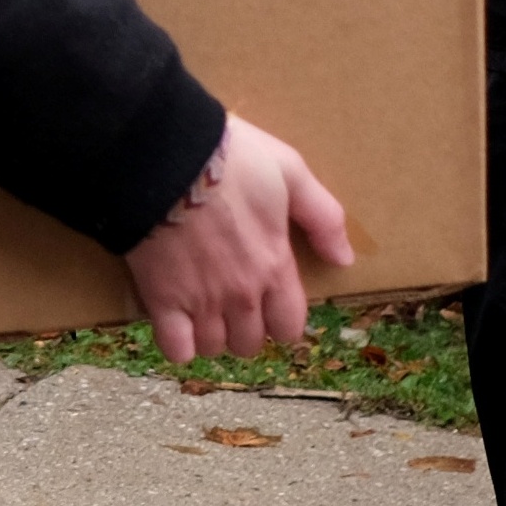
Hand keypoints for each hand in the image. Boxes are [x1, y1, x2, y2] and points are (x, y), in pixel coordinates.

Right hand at [124, 114, 354, 364]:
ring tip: (203, 311)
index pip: (289, 325)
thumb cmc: (231, 159)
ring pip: (214, 347)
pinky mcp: (161, 299)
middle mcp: (242, 294)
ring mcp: (200, 301)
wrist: (165, 156)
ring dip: (212, 335)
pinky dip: (178, 345)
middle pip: (250, 342)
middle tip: (233, 304)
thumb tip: (344, 259)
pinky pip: (175, 349)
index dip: (281, 321)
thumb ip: (322, 217)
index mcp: (275, 267)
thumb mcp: (290, 172)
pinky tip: (177, 324)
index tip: (269, 304)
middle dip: (246, 329)